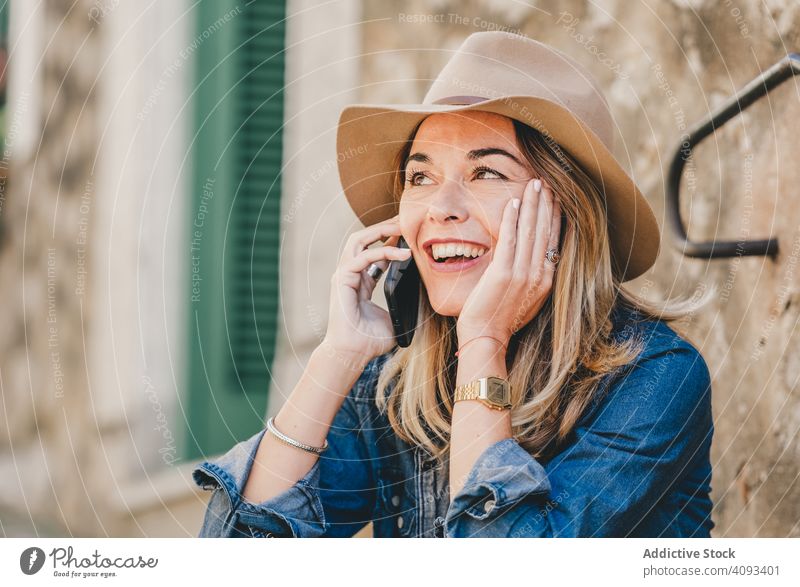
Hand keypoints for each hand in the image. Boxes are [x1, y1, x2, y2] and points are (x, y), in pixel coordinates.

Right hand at [322, 214, 411, 368]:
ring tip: (402, 227)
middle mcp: (350, 274)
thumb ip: (404, 306)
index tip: (409, 234)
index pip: (373, 251)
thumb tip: (425, 301)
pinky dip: (383, 252)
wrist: (352, 354)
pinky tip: (402, 254)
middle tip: (405, 221)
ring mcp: (344, 275)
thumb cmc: (369, 341)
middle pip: (364, 238)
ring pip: (359, 240)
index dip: (390, 239)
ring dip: (381, 230)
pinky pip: (363, 257)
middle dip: (384, 227)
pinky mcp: (342, 279)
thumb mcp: (394, 318)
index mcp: (360, 281)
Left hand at [456, 178, 561, 345]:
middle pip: (545, 231)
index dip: (556, 216)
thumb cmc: (501, 319)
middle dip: (547, 204)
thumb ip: (531, 276)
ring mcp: (522, 274)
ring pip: (531, 232)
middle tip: (546, 182)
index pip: (554, 240)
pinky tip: (513, 203)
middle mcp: (538, 275)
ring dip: (532, 205)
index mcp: (546, 279)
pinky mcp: (502, 274)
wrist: (487, 338)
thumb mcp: (526, 297)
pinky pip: (510, 241)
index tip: (556, 197)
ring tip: (533, 185)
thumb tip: (532, 258)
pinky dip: (512, 220)